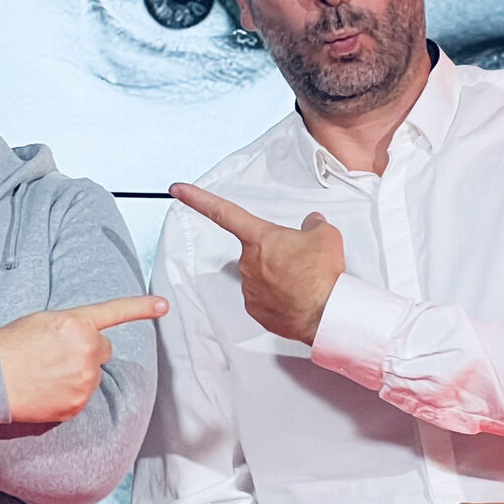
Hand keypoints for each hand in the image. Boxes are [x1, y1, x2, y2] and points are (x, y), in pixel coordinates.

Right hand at [0, 296, 168, 423]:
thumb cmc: (8, 346)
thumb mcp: (41, 321)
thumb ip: (70, 326)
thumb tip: (86, 339)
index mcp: (76, 324)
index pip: (115, 313)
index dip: (142, 307)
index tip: (164, 306)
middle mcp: (86, 351)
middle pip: (102, 349)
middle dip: (86, 351)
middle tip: (56, 354)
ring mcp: (84, 381)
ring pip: (92, 375)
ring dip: (77, 373)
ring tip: (45, 373)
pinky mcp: (77, 404)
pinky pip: (81, 396)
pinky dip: (68, 394)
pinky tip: (45, 389)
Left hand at [170, 182, 343, 344]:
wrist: (326, 313)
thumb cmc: (322, 275)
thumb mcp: (325, 235)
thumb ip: (312, 224)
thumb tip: (311, 223)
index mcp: (260, 238)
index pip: (222, 212)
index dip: (197, 198)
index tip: (177, 190)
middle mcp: (248, 262)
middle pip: (258, 250)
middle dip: (276, 252)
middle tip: (300, 261)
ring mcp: (249, 287)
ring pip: (261, 274)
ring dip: (278, 275)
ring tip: (302, 281)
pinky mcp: (255, 309)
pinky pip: (264, 297)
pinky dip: (278, 297)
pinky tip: (295, 297)